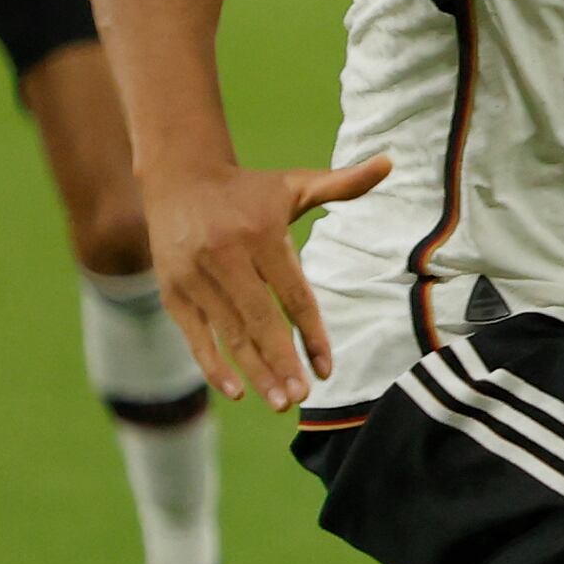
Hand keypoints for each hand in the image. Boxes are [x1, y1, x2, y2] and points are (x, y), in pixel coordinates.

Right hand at [147, 154, 394, 409]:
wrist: (178, 178)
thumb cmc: (248, 190)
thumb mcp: (294, 185)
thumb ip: (342, 184)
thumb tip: (392, 161)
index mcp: (260, 234)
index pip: (293, 294)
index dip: (311, 333)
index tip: (328, 368)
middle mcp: (224, 256)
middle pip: (258, 320)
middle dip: (281, 361)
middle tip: (300, 398)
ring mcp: (194, 276)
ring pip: (227, 332)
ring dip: (253, 371)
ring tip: (279, 402)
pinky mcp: (172, 291)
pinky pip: (194, 335)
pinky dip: (212, 365)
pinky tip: (236, 392)